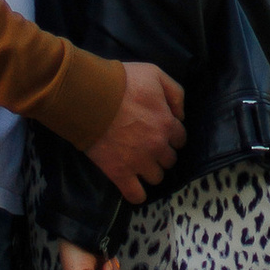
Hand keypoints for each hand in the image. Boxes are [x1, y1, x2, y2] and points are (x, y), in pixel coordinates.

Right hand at [85, 59, 183, 202]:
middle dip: (161, 153)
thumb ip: (175, 93)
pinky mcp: (119, 173)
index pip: (180, 138)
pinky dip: (137, 194)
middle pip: (170, 160)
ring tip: (138, 162)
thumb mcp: (155, 74)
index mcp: (167, 123)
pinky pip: (136, 195)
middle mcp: (157, 146)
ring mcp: (139, 162)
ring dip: (150, 171)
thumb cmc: (121, 82)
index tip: (161, 131)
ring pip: (156, 177)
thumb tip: (180, 115)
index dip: (171, 135)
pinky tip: (134, 186)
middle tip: (147, 145)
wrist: (89, 96)